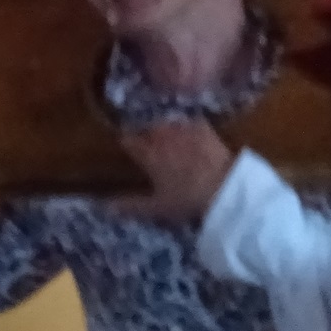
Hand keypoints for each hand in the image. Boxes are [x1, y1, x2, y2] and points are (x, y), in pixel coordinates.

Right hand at [117, 118, 235, 223]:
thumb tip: (106, 207)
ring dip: (167, 131)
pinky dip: (189, 129)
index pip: (127, 140)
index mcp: (147, 153)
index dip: (128, 145)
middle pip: (147, 129)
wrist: (224, 187)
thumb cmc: (187, 198)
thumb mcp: (157, 207)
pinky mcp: (202, 125)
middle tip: (154, 151)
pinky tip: (193, 139)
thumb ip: (131, 205)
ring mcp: (182, 128)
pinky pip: (189, 122)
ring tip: (173, 143)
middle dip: (147, 137)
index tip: (129, 151)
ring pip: (167, 124)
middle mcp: (161, 135)